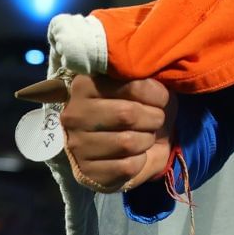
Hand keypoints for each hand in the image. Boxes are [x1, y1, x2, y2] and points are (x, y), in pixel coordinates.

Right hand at [61, 74, 175, 192]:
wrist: (138, 145)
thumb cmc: (142, 108)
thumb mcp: (143, 84)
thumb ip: (142, 72)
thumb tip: (149, 63)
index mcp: (84, 85)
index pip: (132, 85)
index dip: (156, 94)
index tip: (160, 99)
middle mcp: (73, 114)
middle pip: (128, 114)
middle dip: (153, 119)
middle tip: (155, 119)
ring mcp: (76, 145)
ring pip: (127, 142)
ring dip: (147, 140)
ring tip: (144, 136)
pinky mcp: (86, 172)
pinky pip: (126, 167)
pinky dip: (141, 161)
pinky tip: (134, 155)